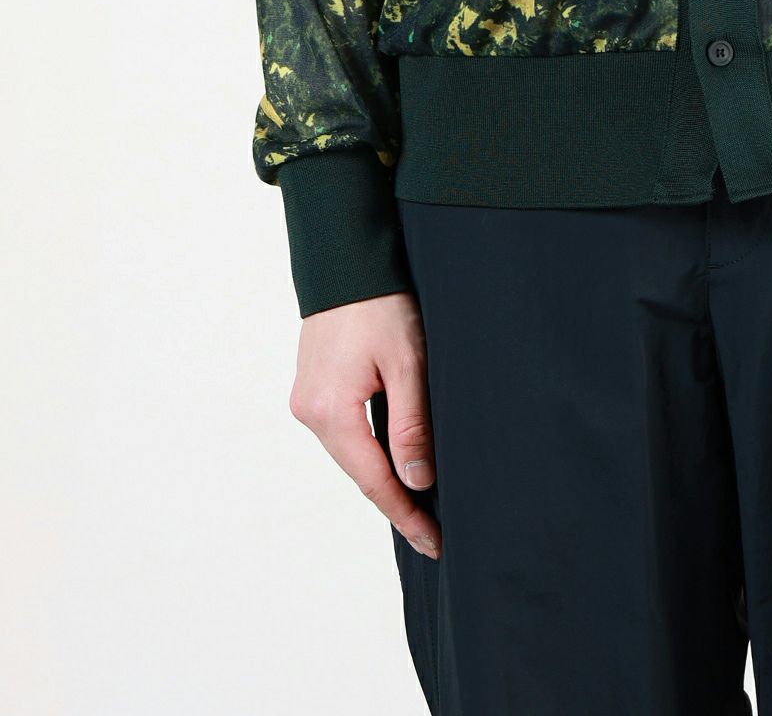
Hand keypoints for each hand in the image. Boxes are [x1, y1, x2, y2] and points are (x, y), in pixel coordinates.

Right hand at [289, 290, 439, 558]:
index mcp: (332, 411)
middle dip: (396, 501)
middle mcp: (310, 411)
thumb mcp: (408, 363)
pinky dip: (369, 449)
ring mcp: (307, 399)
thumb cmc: (382, 304)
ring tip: (420, 502)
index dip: (405, 514)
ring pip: (351, 452)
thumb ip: (411, 425)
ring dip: (382, 475)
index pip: (374, 481)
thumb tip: (417, 481)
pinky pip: (345, 431)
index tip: (434, 542)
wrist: (347, 259)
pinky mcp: (313, 386)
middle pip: (359, 471)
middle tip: (433, 531)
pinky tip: (393, 460)